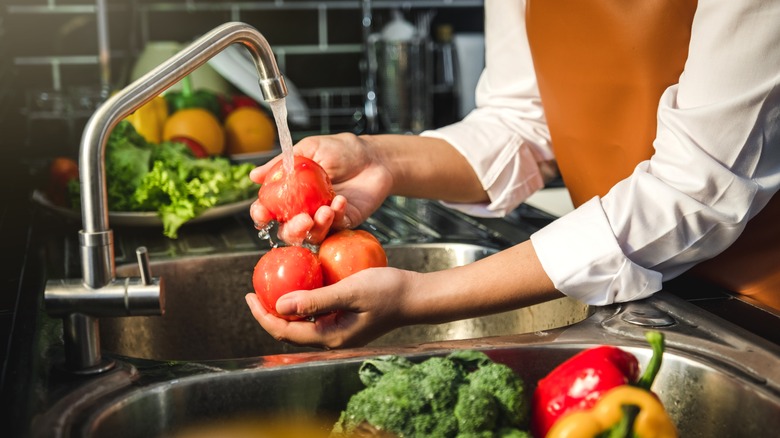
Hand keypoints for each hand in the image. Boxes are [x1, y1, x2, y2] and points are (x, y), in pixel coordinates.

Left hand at [245, 267, 414, 348]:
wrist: (417, 295)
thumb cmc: (387, 291)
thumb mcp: (350, 291)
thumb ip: (315, 300)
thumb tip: (279, 306)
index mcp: (330, 337)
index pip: (285, 331)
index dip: (262, 315)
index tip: (248, 294)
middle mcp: (332, 338)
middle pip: (290, 329)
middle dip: (269, 311)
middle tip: (255, 289)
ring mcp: (340, 330)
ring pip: (303, 321)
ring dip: (286, 305)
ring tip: (273, 285)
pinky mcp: (347, 319)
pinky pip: (317, 311)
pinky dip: (304, 298)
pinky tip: (303, 280)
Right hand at [249, 133, 392, 243]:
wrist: (374, 157)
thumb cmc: (342, 150)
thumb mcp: (310, 149)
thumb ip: (282, 163)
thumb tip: (253, 175)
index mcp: (291, 193)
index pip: (269, 210)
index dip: (261, 214)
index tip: (262, 213)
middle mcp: (304, 210)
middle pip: (287, 232)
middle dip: (291, 230)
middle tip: (301, 219)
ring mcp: (324, 219)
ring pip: (311, 236)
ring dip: (316, 227)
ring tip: (324, 210)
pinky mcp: (344, 223)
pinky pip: (336, 228)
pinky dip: (336, 216)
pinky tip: (340, 200)